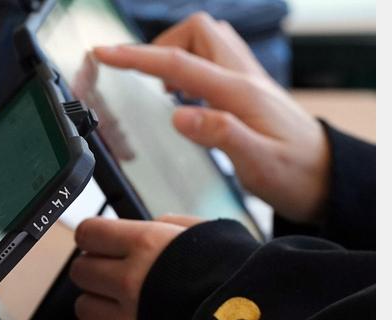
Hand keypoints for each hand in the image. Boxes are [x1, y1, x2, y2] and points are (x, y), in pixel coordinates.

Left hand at [68, 216, 200, 319]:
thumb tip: (148, 224)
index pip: (88, 233)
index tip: (103, 244)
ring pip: (85, 309)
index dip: (95, 239)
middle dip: (95, 271)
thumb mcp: (213, 233)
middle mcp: (131, 282)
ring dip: (101, 305)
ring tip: (128, 305)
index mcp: (147, 245)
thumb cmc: (244, 277)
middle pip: (81, 271)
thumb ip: (172, 226)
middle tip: (115, 275)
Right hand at [93, 13, 329, 223]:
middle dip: (160, 45)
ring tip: (159, 86)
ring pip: (206, 40)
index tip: (104, 53)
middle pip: (195, 31)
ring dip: (177, 52)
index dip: (136, 56)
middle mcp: (244, 77)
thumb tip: (179, 114)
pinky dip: (190, 66)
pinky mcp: (248, 90)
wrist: (327, 177)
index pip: (178, 62)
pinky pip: (214, 60)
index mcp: (239, 93)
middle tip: (139, 76)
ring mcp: (248, 80)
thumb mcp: (257, 163)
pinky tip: (183, 95)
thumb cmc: (295, 174)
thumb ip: (219, 134)